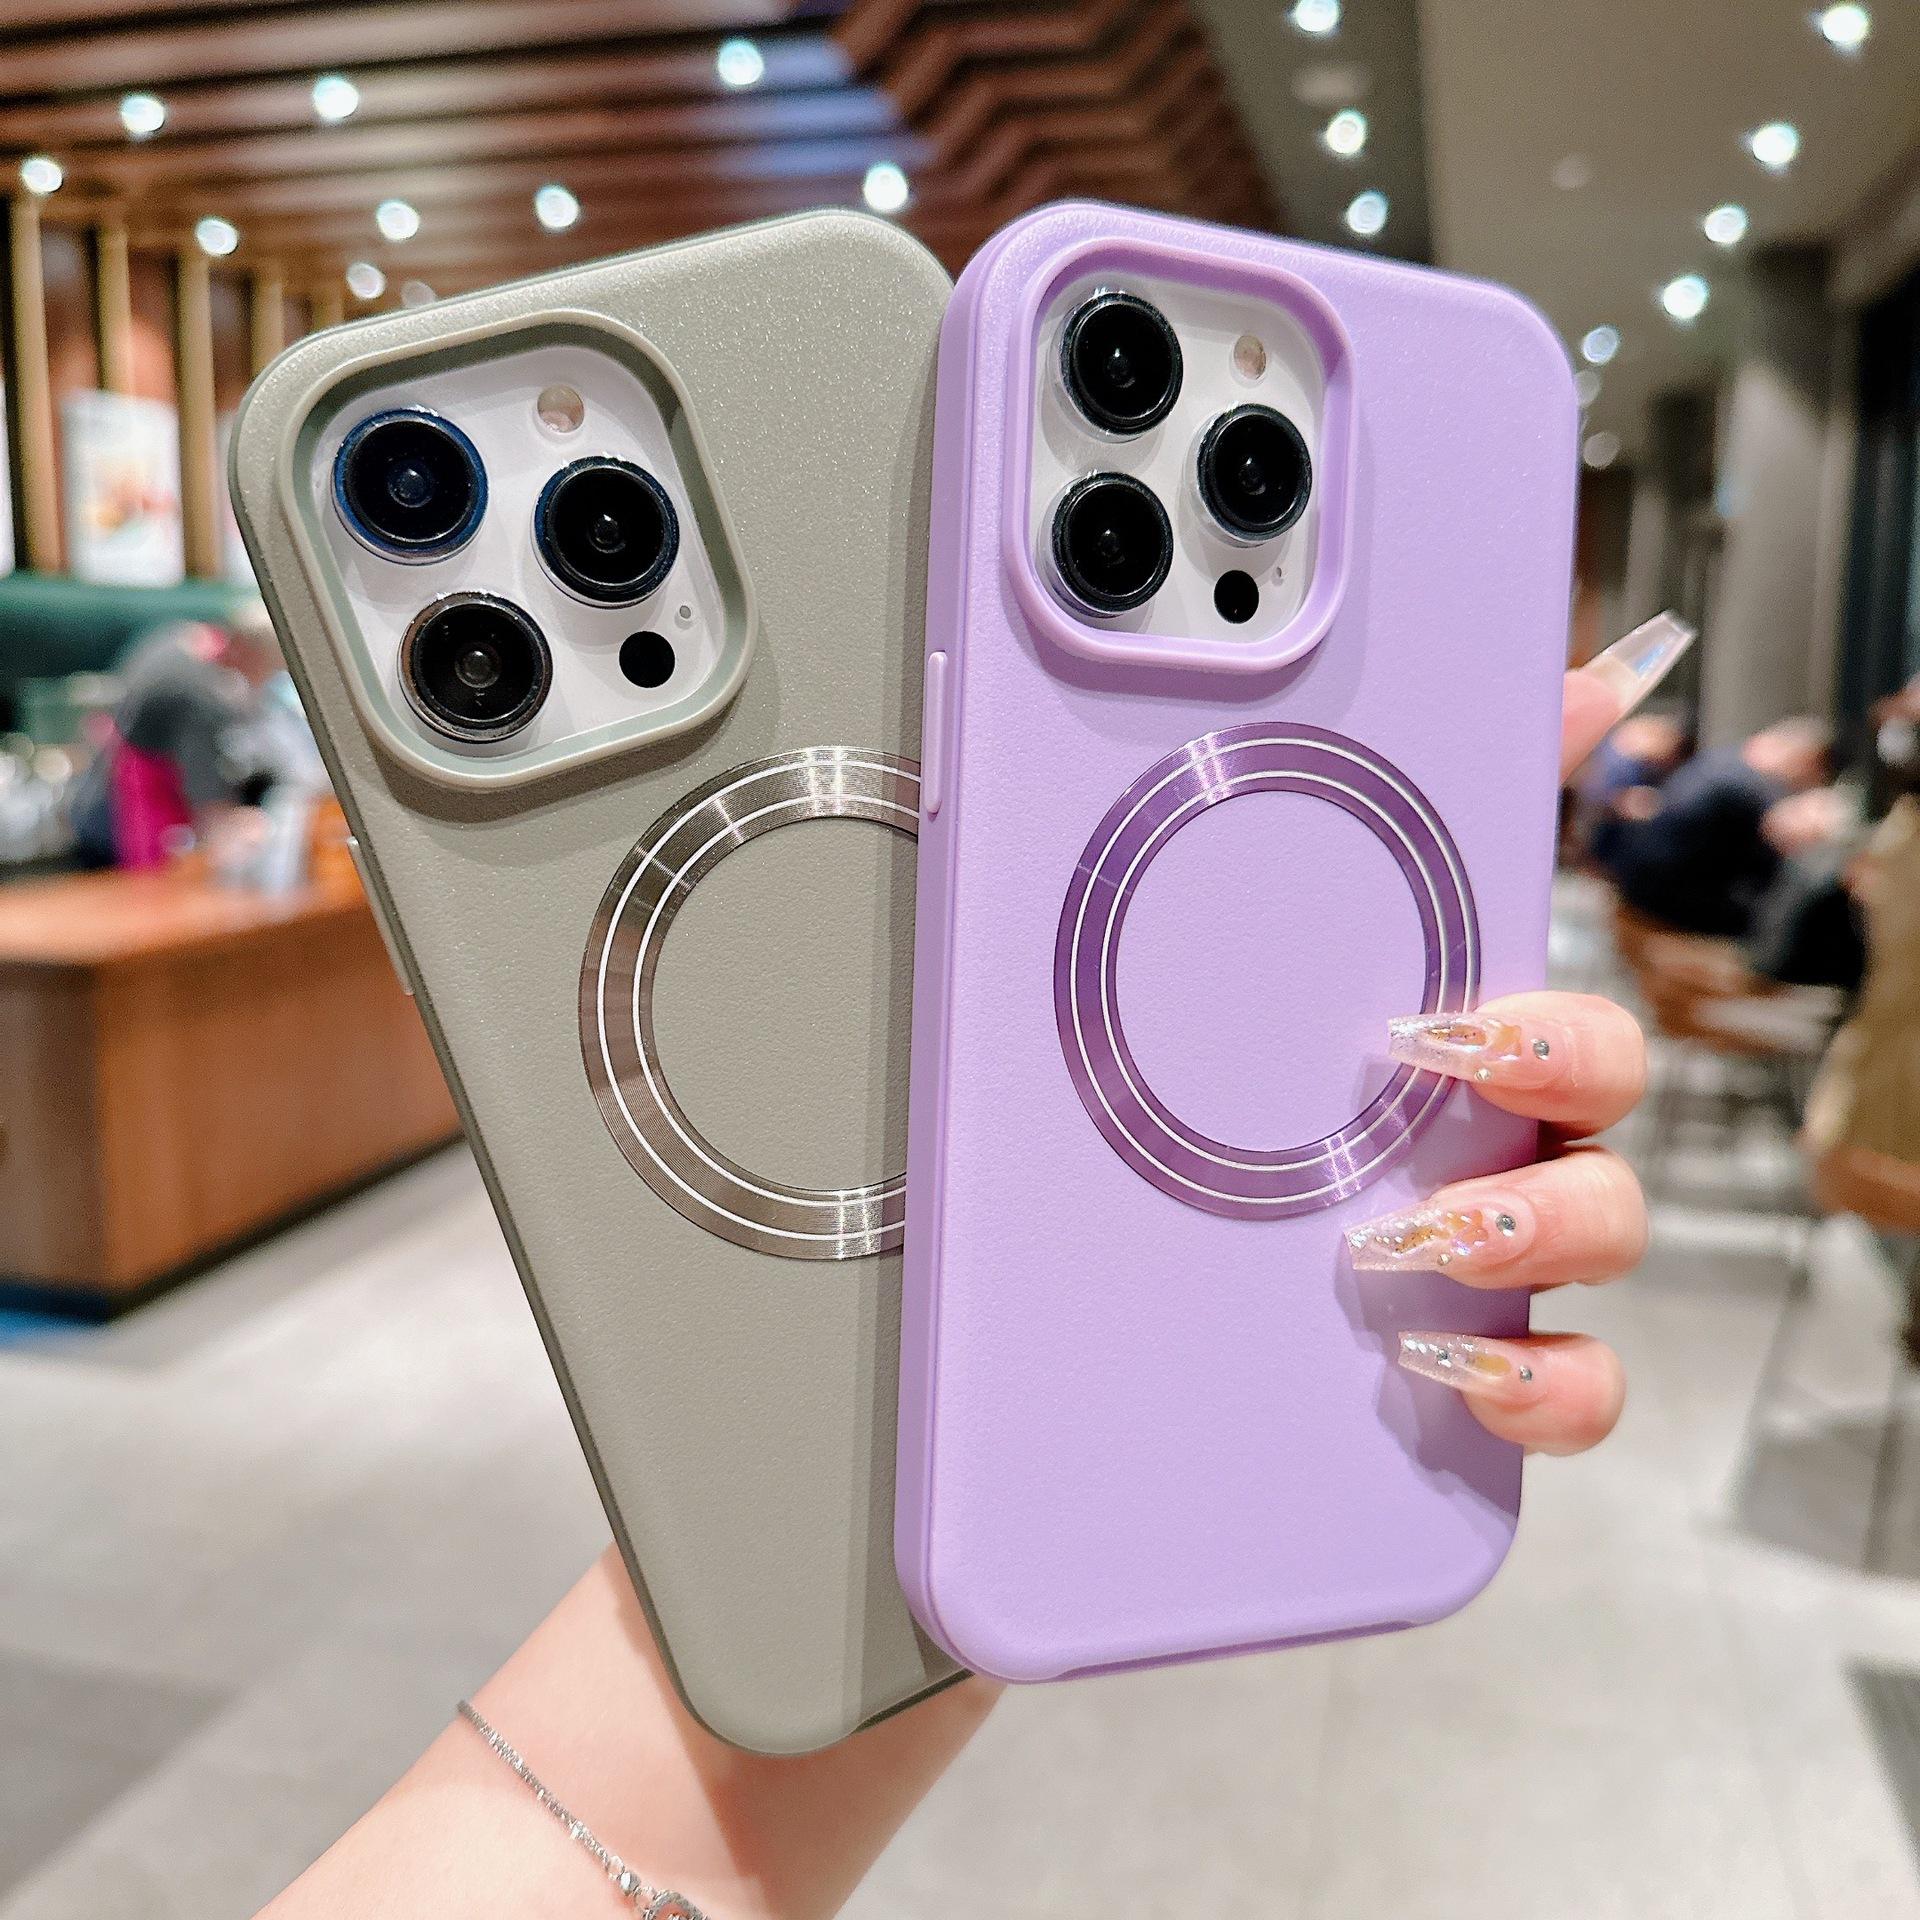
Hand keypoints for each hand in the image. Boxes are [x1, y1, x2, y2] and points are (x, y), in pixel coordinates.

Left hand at [1345, 613, 1692, 1454]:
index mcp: (1470, 1045)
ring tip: (1415, 1237)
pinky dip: (1545, 1387)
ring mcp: (1503, 1249)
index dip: (1546, 1027)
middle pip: (1606, 1112)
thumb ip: (1442, 797)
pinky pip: (1577, 1388)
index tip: (1452, 1030)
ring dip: (1535, 1233)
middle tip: (1421, 1090)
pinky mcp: (1484, 1352)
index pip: (1567, 1021)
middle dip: (1545, 1093)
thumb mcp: (1320, 927)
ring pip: (1606, 1236)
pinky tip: (1453, 1362)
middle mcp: (1506, 1137)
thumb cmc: (1265, 1055)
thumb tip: (1590, 663)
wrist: (1155, 1200)